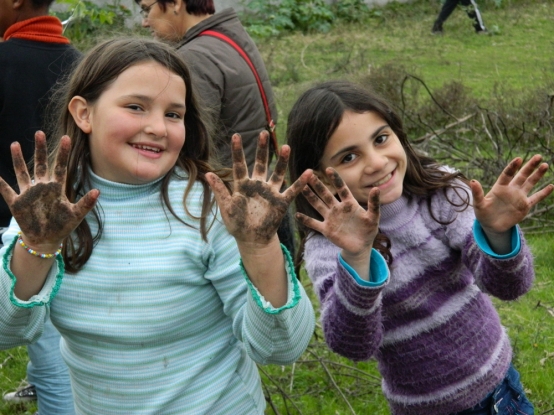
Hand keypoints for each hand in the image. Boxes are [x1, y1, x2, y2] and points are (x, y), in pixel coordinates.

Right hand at [0, 131, 98, 250]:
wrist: (46, 240)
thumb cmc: (62, 226)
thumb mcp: (76, 215)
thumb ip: (86, 203)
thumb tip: (98, 191)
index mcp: (57, 188)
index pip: (60, 167)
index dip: (63, 153)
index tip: (66, 138)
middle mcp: (42, 187)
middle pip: (41, 164)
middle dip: (40, 149)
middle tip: (39, 132)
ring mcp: (29, 193)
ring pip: (22, 172)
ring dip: (18, 159)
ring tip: (15, 144)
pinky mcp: (17, 203)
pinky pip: (6, 190)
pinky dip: (0, 182)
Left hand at [207, 132, 310, 245]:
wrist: (252, 240)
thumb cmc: (237, 224)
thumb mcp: (226, 207)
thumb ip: (219, 190)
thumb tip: (208, 174)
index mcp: (242, 185)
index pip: (239, 165)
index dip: (237, 151)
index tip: (235, 136)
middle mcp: (258, 185)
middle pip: (261, 163)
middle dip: (262, 149)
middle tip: (263, 133)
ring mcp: (270, 192)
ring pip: (278, 173)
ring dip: (282, 161)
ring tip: (286, 147)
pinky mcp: (281, 202)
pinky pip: (292, 190)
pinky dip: (300, 182)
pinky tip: (309, 172)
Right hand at [296, 168, 379, 260]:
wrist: (361, 246)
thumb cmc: (368, 230)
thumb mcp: (373, 217)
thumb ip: (374, 203)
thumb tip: (376, 188)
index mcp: (349, 204)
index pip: (341, 188)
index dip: (335, 179)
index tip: (328, 169)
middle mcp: (338, 208)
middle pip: (325, 194)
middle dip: (317, 185)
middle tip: (308, 174)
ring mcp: (330, 218)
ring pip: (317, 205)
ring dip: (309, 197)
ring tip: (301, 187)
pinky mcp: (326, 229)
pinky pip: (314, 223)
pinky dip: (306, 220)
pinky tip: (297, 215)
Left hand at [472, 154, 553, 234]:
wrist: (491, 225)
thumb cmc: (483, 213)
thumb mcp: (478, 204)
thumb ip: (477, 193)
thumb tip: (472, 181)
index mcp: (499, 187)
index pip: (507, 174)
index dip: (512, 167)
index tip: (519, 159)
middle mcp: (511, 189)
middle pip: (522, 175)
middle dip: (529, 166)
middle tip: (538, 156)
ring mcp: (519, 197)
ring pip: (530, 183)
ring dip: (538, 175)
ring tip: (545, 165)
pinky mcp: (525, 206)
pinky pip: (536, 198)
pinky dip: (543, 193)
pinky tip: (551, 186)